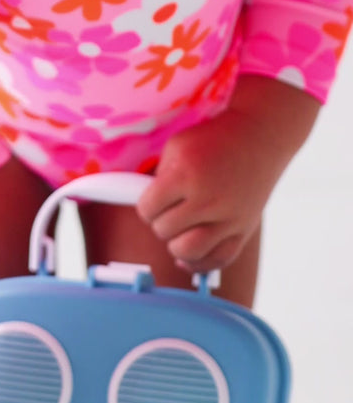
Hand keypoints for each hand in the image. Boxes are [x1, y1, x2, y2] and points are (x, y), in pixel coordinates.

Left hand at [136, 75, 317, 272]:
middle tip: (168, 210)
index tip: (152, 201)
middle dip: (160, 221)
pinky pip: (218, 260)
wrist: (258, 138)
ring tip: (179, 231)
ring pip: (189, 252)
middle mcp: (208, 199)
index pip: (147, 209)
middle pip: (164, 231)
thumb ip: (159, 178)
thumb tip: (146, 208)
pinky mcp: (244, 229)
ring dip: (176, 245)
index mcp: (185, 175)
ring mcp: (229, 217)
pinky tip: (189, 256)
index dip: (145, 207)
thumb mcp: (176, 146)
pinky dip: (199, 264)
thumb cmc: (212, 140)